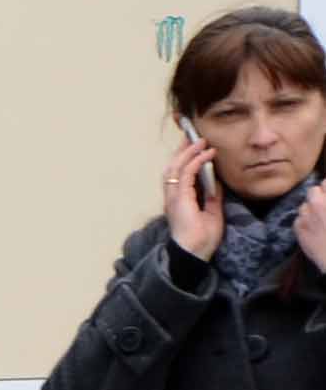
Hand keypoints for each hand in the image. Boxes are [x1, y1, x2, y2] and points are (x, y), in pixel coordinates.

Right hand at [169, 136, 228, 262]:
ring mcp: (173, 196)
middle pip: (173, 166)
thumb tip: (217, 180)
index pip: (178, 173)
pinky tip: (206, 154)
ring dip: (188, 152)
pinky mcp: (179, 198)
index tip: (194, 144)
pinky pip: (186, 174)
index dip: (184, 157)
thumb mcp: (211, 211)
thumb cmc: (202, 238)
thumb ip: (212, 195)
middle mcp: (172, 195)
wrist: (194, 253)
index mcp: (178, 199)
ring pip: (176, 167)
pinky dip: (195, 162)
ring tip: (200, 141)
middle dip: (183, 150)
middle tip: (194, 136)